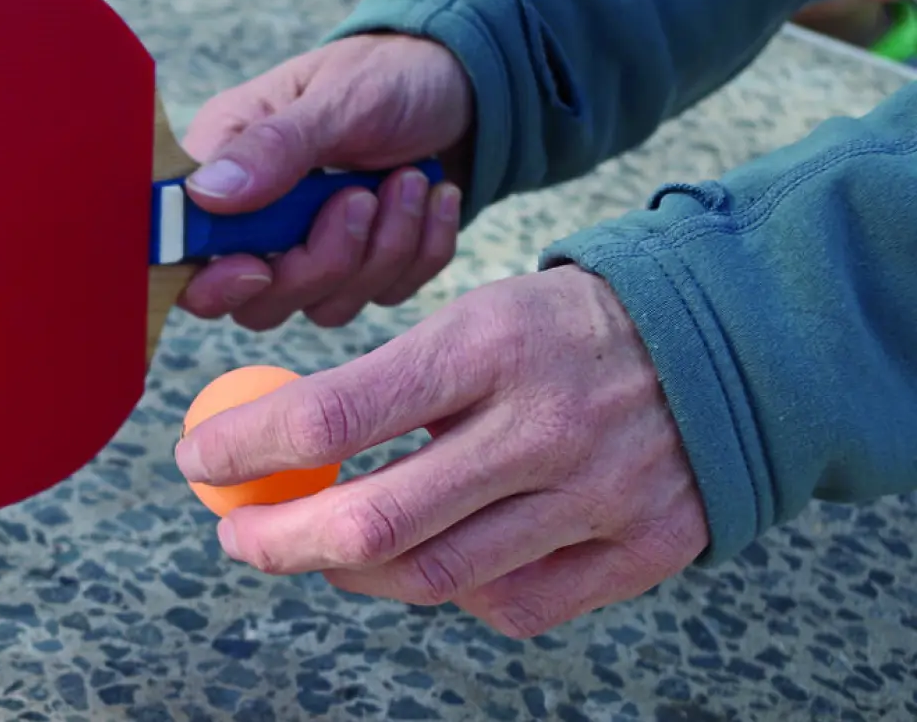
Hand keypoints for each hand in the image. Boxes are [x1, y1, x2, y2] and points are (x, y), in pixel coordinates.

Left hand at [173, 265, 708, 637]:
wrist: (724, 342)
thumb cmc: (558, 331)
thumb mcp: (471, 318)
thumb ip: (383, 386)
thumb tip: (270, 450)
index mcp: (488, 345)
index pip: (337, 414)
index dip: (247, 448)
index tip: (199, 461)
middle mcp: (544, 426)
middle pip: (376, 521)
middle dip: (278, 542)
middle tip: (236, 536)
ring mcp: (599, 497)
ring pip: (434, 577)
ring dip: (349, 572)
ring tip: (317, 549)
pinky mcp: (643, 550)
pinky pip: (511, 606)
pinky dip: (450, 593)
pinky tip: (428, 561)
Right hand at [177, 33, 473, 330]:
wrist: (466, 83)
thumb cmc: (391, 73)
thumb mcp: (340, 97)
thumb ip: (275, 146)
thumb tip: (206, 195)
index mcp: (224, 163)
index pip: (185, 251)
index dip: (214, 279)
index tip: (259, 265)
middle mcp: (257, 217)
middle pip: (258, 301)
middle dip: (322, 262)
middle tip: (362, 198)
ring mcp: (309, 249)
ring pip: (326, 306)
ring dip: (383, 250)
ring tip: (410, 180)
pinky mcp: (363, 267)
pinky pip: (385, 295)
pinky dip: (421, 250)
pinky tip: (434, 197)